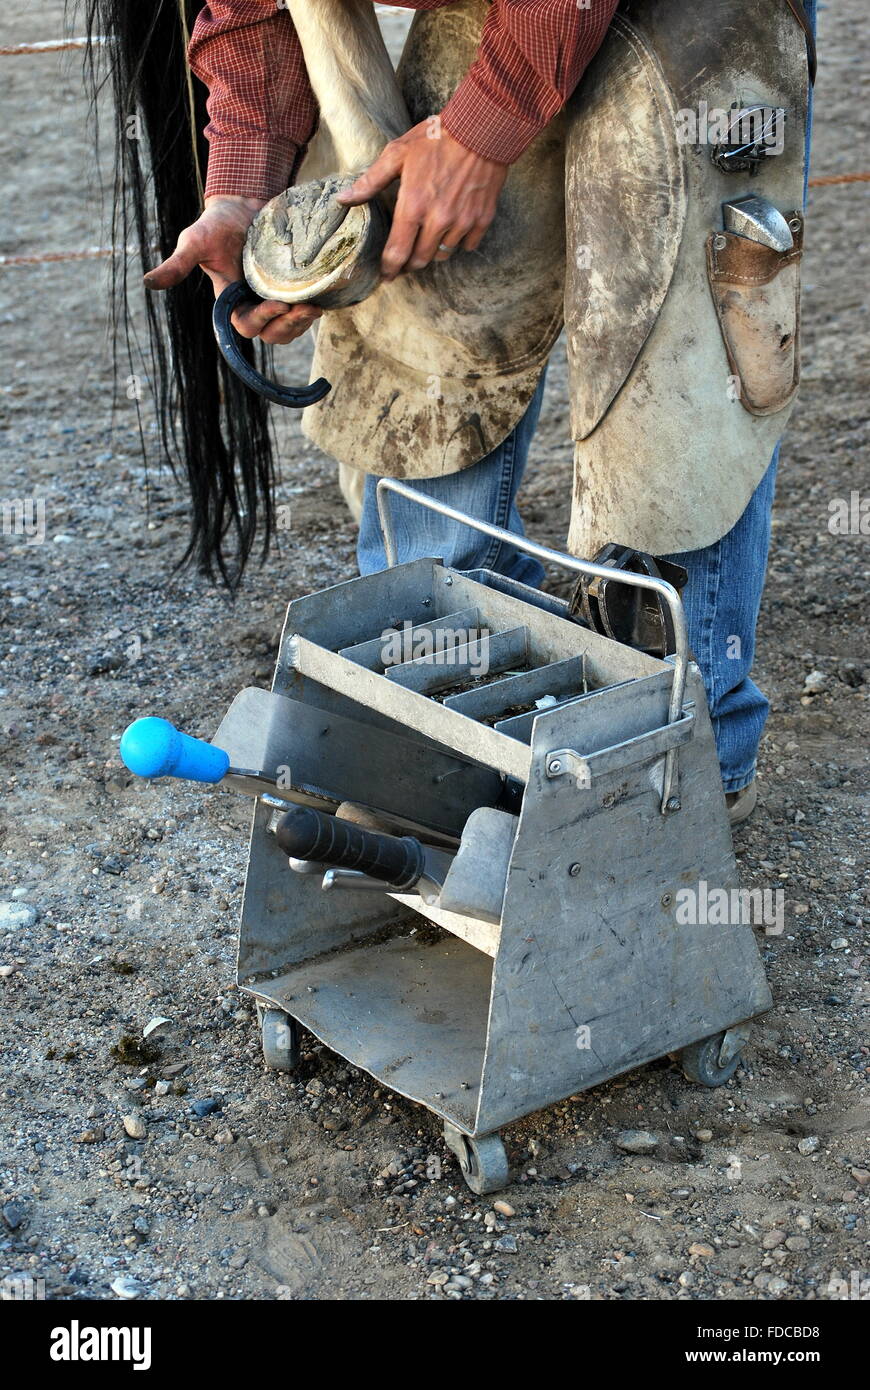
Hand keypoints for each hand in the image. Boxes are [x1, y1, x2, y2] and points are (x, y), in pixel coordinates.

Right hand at [143, 194, 321, 344]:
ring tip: (315, 307)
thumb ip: (176, 265)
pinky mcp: (290, 289)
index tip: (277, 304)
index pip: (245, 326)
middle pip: (271, 334)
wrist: (243, 204)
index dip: (261, 321)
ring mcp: (272, 298)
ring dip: (302, 323)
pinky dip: (312, 309)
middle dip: (287, 327)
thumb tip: (147, 282)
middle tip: (304, 309)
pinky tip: (322, 298)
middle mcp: (251, 304)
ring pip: (288, 328)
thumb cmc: (215, 224)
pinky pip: (302, 311)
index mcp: (229, 301)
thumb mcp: (193, 242)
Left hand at [337, 120, 507, 280]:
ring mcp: (462, 222)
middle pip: (420, 260)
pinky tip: (452, 230)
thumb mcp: (397, 153)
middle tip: (403, 263)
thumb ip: (370, 181)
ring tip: (426, 241)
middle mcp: (438, 220)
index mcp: (414, 205)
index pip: (397, 252)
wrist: (481, 128)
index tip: (385, 276)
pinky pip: (467, 245)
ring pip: (443, 254)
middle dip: (409, 265)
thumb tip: (344, 199)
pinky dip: (458, 242)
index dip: (389, 269)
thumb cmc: (436, 138)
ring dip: (432, 252)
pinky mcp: (482, 219)